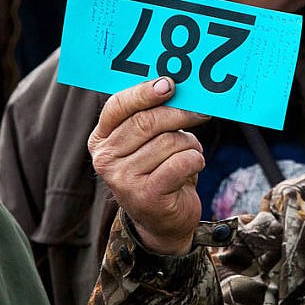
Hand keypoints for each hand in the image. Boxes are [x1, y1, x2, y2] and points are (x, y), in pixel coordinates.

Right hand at [88, 77, 209, 254]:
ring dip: (190, 144)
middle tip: (202, 113)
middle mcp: (105, 159)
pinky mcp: (145, 195)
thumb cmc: (160, 170)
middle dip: (181, 113)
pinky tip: (194, 166)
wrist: (164, 220)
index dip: (145, 92)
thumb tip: (178, 88)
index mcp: (102, 139)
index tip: (170, 84)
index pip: (119, 106)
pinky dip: (195, 160)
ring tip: (190, 153)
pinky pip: (181, 163)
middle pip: (148, 121)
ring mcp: (122, 179)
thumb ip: (154, 116)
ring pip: (169, 142)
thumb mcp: (150, 142)